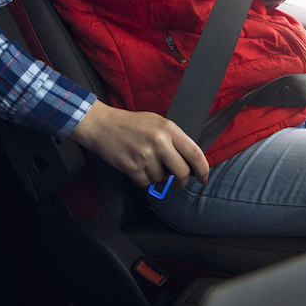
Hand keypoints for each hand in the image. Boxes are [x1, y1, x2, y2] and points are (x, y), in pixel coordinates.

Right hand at [68, 101, 209, 188]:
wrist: (102, 125)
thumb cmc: (130, 124)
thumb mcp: (157, 122)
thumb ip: (174, 138)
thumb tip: (189, 160)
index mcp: (169, 128)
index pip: (195, 153)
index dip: (203, 169)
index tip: (203, 178)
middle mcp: (159, 141)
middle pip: (182, 172)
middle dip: (182, 181)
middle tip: (178, 182)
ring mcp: (145, 155)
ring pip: (161, 179)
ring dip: (155, 176)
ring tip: (145, 162)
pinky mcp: (132, 167)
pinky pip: (145, 183)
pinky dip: (142, 179)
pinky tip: (136, 167)